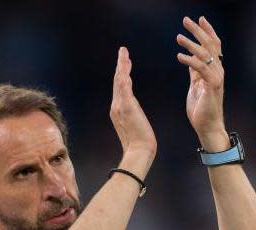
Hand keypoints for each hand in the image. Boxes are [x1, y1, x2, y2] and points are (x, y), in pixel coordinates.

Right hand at [110, 47, 156, 175]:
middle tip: (123, 51)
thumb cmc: (140, 143)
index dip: (121, 74)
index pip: (119, 88)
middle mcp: (115, 106)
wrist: (139, 152)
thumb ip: (132, 116)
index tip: (125, 63)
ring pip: (119, 81)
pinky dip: (124, 74)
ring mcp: (119, 106)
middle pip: (117, 81)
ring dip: (121, 65)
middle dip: (120, 65)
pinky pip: (124, 86)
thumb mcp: (135, 126)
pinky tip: (126, 64)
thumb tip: (134, 111)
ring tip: (124, 52)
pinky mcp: (126, 107)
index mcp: (117, 110)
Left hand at [176, 16, 228, 150]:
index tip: (199, 19)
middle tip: (186, 20)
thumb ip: (195, 71)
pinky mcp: (212, 87)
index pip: (214, 45)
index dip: (207, 31)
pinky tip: (179, 56)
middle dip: (199, 31)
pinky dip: (190, 61)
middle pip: (211, 45)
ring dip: (191, 44)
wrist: (208, 127)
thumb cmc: (202, 108)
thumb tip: (190, 58)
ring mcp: (216, 78)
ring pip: (206, 55)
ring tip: (178, 37)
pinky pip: (201, 69)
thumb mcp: (196, 85)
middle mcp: (218, 71)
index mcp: (214, 70)